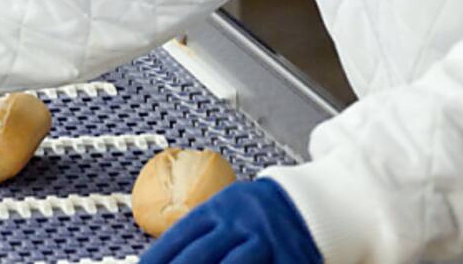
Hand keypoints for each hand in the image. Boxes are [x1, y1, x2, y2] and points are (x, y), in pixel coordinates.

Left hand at [138, 179, 321, 263]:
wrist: (309, 204)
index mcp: (219, 208)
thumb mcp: (223, 212)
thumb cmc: (251, 217)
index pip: (180, 236)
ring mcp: (267, 242)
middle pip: (201, 255)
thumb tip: (152, 263)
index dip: (157, 258)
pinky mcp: (292, 260)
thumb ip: (196, 236)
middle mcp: (241, 223)